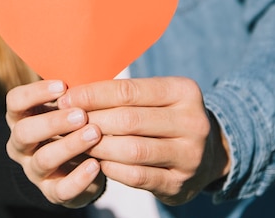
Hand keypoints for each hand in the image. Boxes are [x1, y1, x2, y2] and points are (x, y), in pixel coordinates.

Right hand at [6, 80, 105, 207]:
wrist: (76, 164)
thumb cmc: (71, 123)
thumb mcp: (65, 106)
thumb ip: (71, 92)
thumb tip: (90, 66)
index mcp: (21, 116)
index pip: (15, 101)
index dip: (35, 93)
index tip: (62, 85)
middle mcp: (21, 144)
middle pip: (24, 132)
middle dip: (52, 122)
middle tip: (80, 114)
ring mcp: (33, 169)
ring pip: (43, 159)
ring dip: (69, 145)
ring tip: (94, 134)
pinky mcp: (51, 192)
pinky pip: (61, 189)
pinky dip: (78, 178)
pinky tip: (96, 165)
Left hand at [57, 77, 230, 205]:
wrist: (209, 153)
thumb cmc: (167, 116)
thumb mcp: (157, 97)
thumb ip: (125, 93)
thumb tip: (75, 92)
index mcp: (184, 90)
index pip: (129, 90)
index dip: (94, 94)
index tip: (66, 97)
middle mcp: (193, 121)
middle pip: (129, 119)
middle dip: (92, 120)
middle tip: (65, 121)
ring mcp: (189, 155)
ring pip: (132, 150)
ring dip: (98, 146)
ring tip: (76, 141)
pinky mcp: (181, 184)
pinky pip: (138, 176)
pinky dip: (113, 169)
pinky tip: (97, 162)